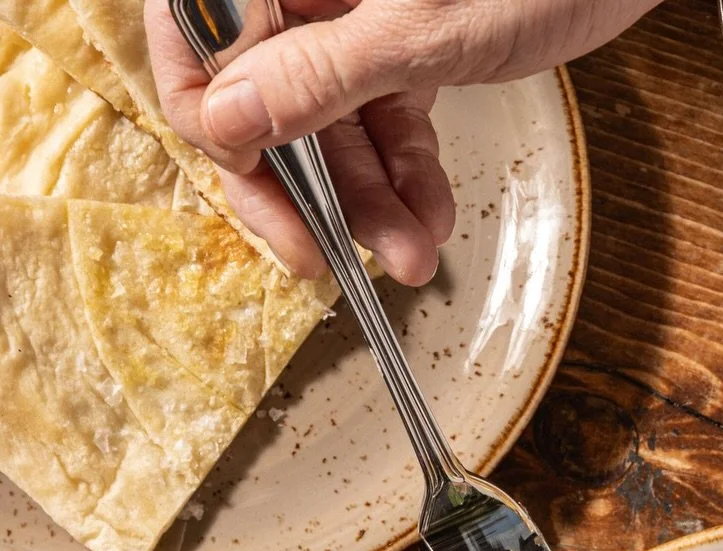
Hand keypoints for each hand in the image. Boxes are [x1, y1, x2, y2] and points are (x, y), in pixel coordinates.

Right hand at [145, 0, 661, 281]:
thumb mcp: (417, 28)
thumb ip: (320, 73)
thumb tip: (230, 118)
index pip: (195, 35)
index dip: (214, 116)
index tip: (252, 179)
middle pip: (260, 96)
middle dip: (304, 187)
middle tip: (321, 257)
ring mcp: (353, 15)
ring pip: (331, 125)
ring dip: (367, 201)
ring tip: (409, 256)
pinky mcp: (404, 45)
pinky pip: (384, 122)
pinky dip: (407, 177)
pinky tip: (429, 220)